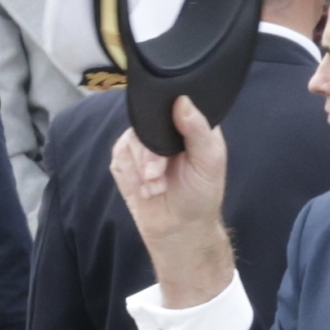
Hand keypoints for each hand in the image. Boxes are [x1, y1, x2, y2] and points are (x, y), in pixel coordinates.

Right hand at [109, 97, 237, 308]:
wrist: (179, 229)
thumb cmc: (201, 195)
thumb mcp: (209, 161)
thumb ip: (198, 130)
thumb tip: (182, 100)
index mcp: (187, 123)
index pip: (172, 102)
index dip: (166, 112)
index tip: (169, 133)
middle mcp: (162, 129)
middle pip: (145, 120)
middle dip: (150, 152)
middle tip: (157, 175)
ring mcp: (140, 143)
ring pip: (131, 141)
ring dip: (142, 168)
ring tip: (156, 188)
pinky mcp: (124, 160)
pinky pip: (120, 158)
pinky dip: (131, 177)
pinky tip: (145, 190)